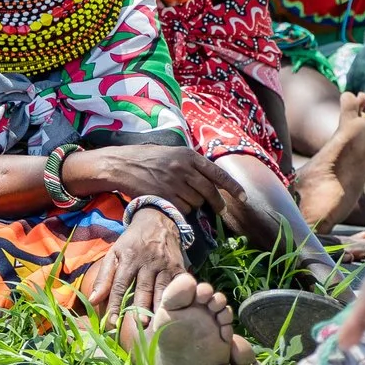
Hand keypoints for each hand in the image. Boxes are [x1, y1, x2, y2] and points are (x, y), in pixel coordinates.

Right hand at [67, 145, 242, 217]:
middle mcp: (183, 168)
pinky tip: (171, 203)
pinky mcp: (164, 196)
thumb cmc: (146, 158)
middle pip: (209, 192)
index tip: (244, 198)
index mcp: (188, 155)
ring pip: (196, 202)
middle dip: (217, 203)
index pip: (217, 174)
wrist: (121, 164)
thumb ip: (190, 164)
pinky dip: (180, 210)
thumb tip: (209, 180)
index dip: (233, 187)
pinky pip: (181, 209)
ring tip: (181, 199)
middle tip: (220, 210)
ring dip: (193, 205)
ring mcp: (174, 183)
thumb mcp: (171, 153)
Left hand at [89, 212, 185, 315]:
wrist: (158, 220)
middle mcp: (148, 262)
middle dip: (141, 308)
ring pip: (162, 289)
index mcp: (129, 258)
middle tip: (138, 326)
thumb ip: (104, 277)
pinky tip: (176, 313)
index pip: (120, 285)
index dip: (116, 304)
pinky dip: (177, 299)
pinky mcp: (179, 268)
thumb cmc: (132, 242)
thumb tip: (93, 300)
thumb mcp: (115, 253)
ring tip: (157, 324)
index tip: (112, 322)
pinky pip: (178, 286)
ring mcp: (165, 264)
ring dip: (159, 306)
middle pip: (143, 289)